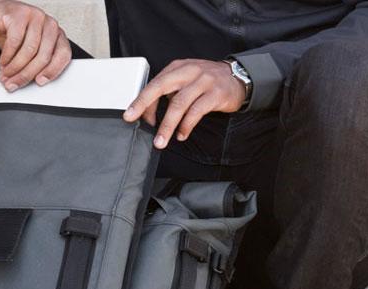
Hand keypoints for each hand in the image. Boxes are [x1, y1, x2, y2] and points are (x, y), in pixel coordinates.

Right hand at [0, 0, 71, 90]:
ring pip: (29, 50)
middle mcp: (49, 24)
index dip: (52, 71)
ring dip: (15, 67)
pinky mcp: (20, 13)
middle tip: (15, 83)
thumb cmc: (13, 32)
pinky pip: (15, 40)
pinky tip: (3, 63)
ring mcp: (36, 16)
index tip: (40, 82)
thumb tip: (31, 83)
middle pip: (44, 56)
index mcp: (56, 34)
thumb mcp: (28, 49)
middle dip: (27, 74)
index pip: (63, 55)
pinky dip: (7, 56)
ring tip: (6, 75)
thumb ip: (35, 63)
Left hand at [122, 59, 245, 148]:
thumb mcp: (186, 80)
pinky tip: (181, 135)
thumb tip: (148, 114)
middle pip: (162, 87)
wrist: (238, 78)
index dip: (141, 100)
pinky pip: (196, 112)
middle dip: (145, 105)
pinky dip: (186, 126)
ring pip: (179, 104)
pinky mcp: (216, 94)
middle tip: (135, 121)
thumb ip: (169, 93)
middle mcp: (189, 71)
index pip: (154, 83)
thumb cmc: (207, 82)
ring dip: (167, 125)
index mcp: (178, 68)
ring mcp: (203, 82)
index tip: (130, 115)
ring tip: (161, 141)